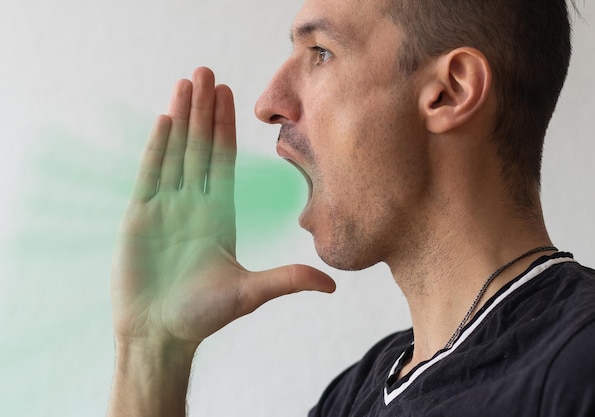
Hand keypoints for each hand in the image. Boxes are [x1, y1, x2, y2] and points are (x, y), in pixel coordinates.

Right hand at [110, 67, 334, 347]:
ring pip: (176, 152)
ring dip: (181, 117)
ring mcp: (167, 207)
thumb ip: (287, 279)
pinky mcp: (140, 215)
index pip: (225, 161)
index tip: (233, 96)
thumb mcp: (250, 292)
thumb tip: (332, 283)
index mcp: (221, 215)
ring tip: (186, 83)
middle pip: (201, 147)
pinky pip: (151, 172)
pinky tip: (165, 118)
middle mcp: (195, 204)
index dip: (228, 128)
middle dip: (205, 110)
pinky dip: (158, 146)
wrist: (160, 333)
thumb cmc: (203, 316)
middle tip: (209, 72)